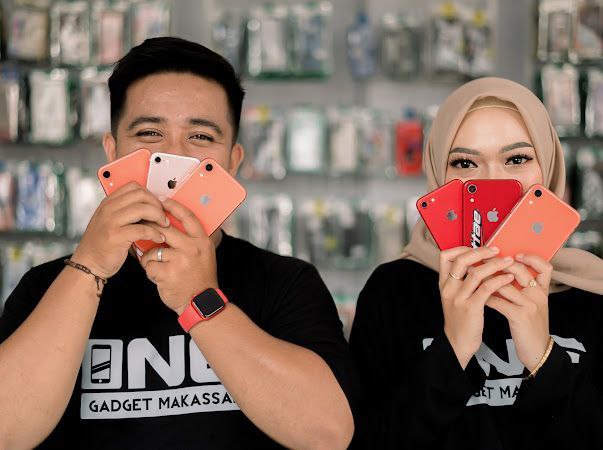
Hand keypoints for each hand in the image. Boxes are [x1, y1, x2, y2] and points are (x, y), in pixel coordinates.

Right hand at [72, 183, 168, 278]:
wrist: (88, 264)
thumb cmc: (103, 244)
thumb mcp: (110, 221)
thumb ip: (125, 211)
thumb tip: (151, 206)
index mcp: (108, 203)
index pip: (134, 186)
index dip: (150, 194)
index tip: (158, 205)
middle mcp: (108, 209)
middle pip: (141, 195)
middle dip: (157, 205)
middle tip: (163, 216)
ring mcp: (110, 222)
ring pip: (143, 209)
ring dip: (158, 217)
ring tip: (163, 226)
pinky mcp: (115, 237)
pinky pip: (142, 229)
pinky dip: (155, 233)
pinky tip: (158, 238)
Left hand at [140, 198, 218, 314]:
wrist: (200, 302)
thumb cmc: (199, 278)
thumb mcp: (203, 254)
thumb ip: (191, 239)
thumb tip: (172, 223)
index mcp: (202, 241)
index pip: (187, 216)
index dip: (172, 206)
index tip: (160, 200)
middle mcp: (193, 248)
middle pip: (164, 229)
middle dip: (150, 228)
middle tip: (143, 229)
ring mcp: (181, 260)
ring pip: (153, 249)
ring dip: (149, 257)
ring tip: (156, 265)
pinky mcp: (168, 274)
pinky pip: (149, 265)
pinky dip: (149, 271)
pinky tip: (157, 276)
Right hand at [439, 246, 515, 368]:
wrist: (458, 343)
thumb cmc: (460, 320)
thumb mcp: (454, 298)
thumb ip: (461, 282)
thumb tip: (475, 265)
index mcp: (444, 284)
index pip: (445, 257)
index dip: (461, 248)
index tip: (476, 247)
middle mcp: (449, 288)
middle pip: (461, 260)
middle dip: (481, 252)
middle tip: (496, 250)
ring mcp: (458, 298)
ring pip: (476, 273)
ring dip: (495, 264)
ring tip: (508, 261)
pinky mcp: (471, 308)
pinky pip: (487, 288)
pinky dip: (500, 280)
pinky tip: (508, 277)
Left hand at [486, 254, 552, 371]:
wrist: (537, 351)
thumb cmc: (530, 326)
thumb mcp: (532, 305)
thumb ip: (522, 289)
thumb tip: (502, 273)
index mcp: (542, 291)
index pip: (545, 267)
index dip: (532, 258)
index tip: (515, 254)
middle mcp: (538, 295)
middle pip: (520, 270)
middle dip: (498, 264)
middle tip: (481, 261)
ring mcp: (530, 305)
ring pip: (504, 284)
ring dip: (486, 279)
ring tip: (473, 275)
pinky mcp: (520, 316)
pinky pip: (498, 301)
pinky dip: (485, 296)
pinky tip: (476, 295)